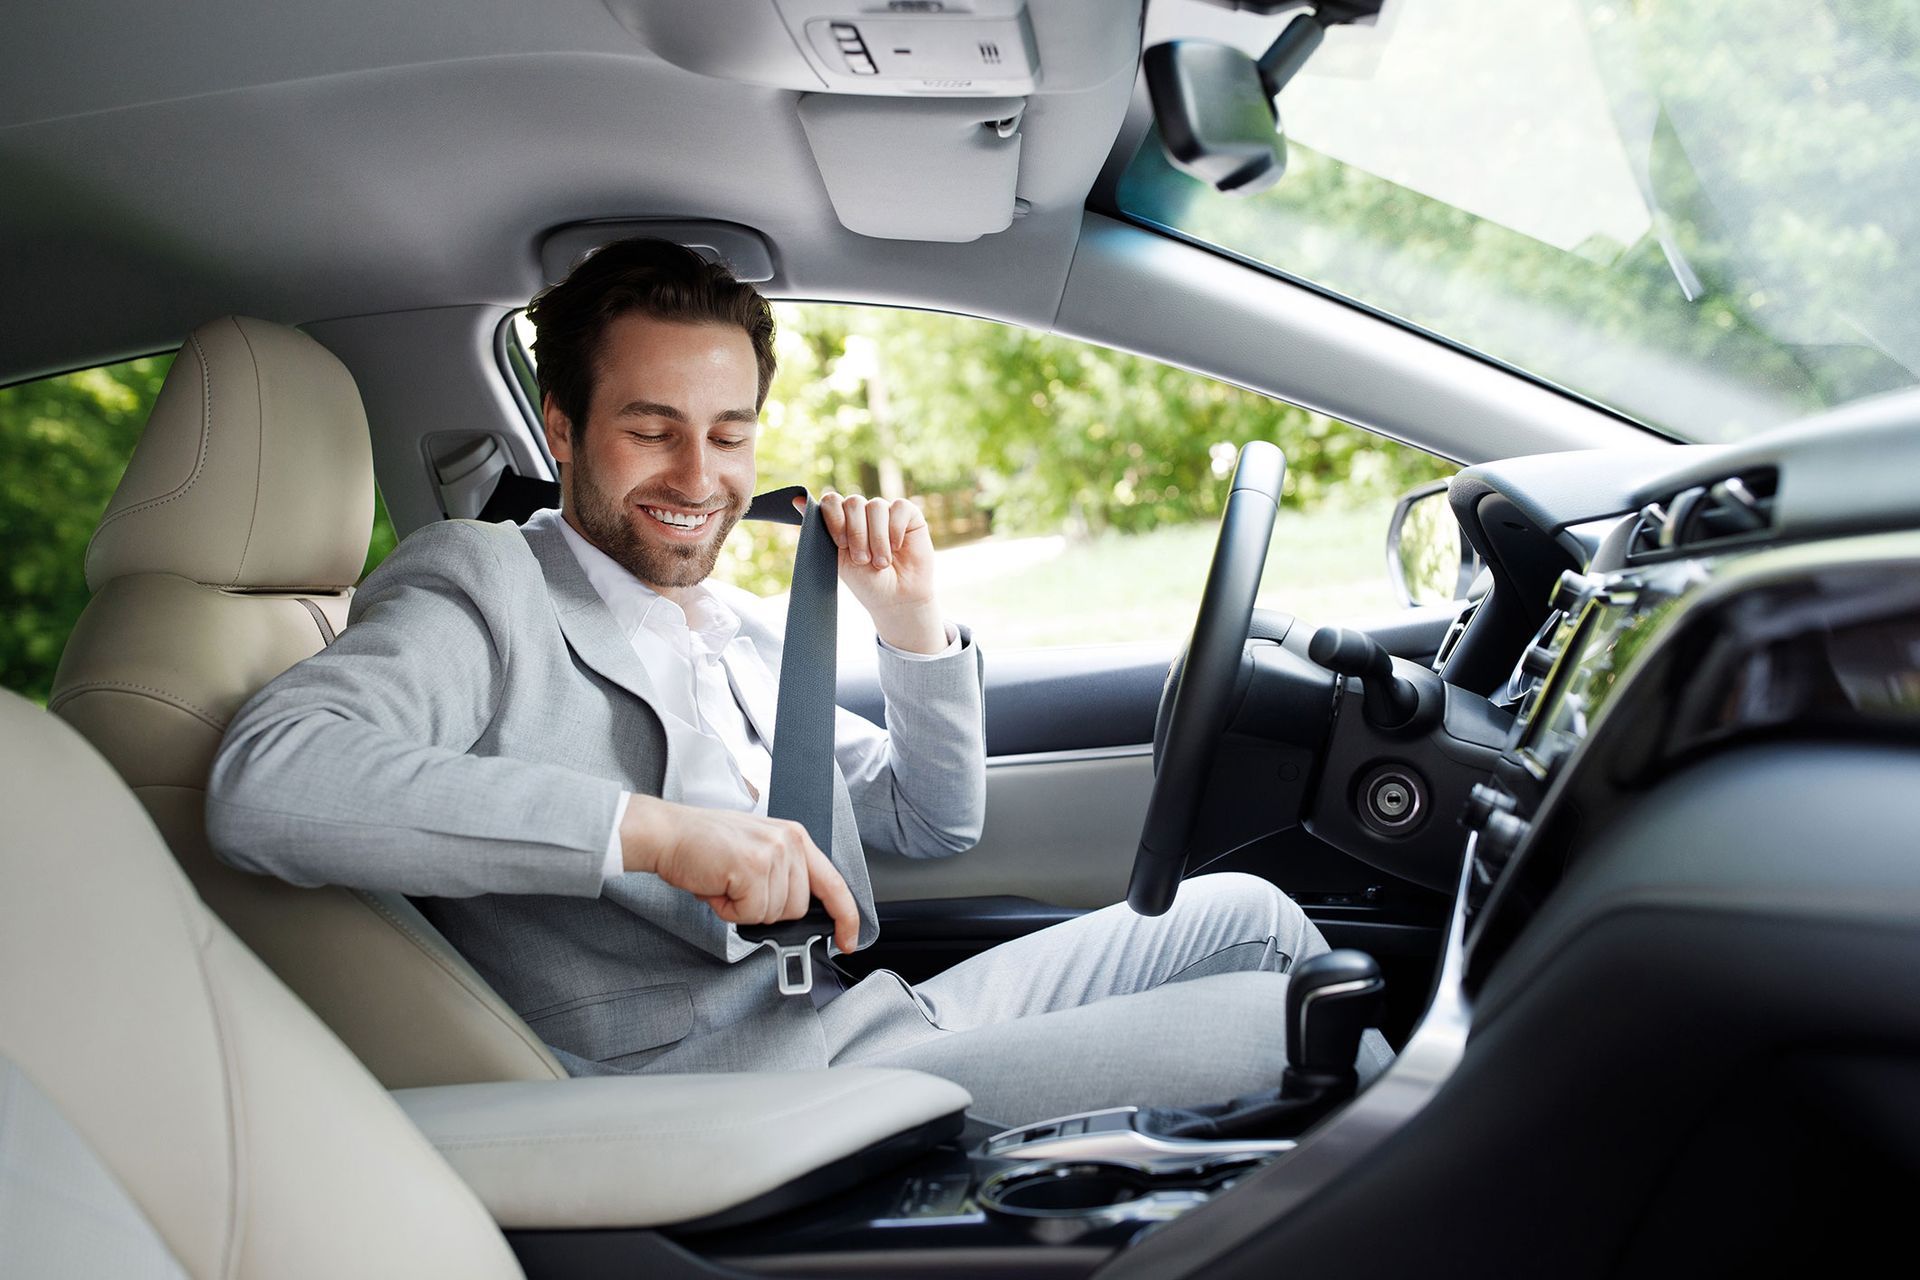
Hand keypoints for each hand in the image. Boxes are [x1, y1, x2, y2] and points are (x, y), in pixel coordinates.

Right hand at [620, 794, 860, 953]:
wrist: (667, 834)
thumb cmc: (705, 845)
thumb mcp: (756, 851)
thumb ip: (782, 875)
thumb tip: (795, 911)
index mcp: (795, 837)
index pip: (834, 883)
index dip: (845, 917)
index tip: (848, 941)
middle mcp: (790, 842)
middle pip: (798, 908)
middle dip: (766, 910)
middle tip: (738, 888)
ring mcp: (773, 853)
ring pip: (773, 914)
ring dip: (744, 909)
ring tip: (725, 883)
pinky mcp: (753, 867)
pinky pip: (750, 915)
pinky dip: (728, 911)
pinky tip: (717, 887)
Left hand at [798, 491, 947, 653]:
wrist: (896, 598)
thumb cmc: (866, 581)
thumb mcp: (838, 558)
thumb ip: (820, 529)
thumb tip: (796, 499)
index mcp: (842, 521)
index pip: (832, 501)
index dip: (835, 519)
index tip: (841, 544)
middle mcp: (863, 513)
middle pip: (853, 502)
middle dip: (857, 534)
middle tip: (863, 560)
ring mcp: (886, 512)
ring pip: (876, 506)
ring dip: (877, 538)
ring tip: (881, 562)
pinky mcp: (909, 516)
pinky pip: (899, 508)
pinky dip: (896, 530)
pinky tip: (897, 548)